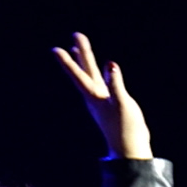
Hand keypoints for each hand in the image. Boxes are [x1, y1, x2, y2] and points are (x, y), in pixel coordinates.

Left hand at [53, 32, 151, 159]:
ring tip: (77, 50)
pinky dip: (100, 73)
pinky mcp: (111, 105)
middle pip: (85, 70)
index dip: (68, 62)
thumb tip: (111, 64)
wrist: (130, 150)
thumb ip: (116, 83)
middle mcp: (95, 97)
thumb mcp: (122, 104)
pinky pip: (102, 84)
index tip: (56, 50)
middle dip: (80, 53)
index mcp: (94, 96)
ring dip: (85, 62)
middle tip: (75, 35)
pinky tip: (102, 71)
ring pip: (92, 76)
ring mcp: (102, 101)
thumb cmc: (126, 129)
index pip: (78, 75)